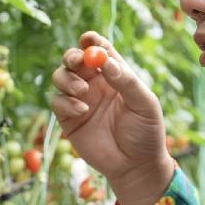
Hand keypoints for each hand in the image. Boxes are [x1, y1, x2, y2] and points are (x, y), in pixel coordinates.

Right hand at [51, 32, 174, 204]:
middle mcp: (94, 83)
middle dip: (72, 56)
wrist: (136, 166)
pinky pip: (57, 102)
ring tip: (82, 91)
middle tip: (77, 62)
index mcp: (114, 74)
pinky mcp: (69, 119)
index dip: (92, 41)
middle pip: (74, 60)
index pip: (99, 51)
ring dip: (67, 79)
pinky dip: (66, 102)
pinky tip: (82, 110)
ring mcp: (80, 100)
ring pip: (61, 77)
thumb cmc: (147, 131)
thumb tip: (107, 62)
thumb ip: (127, 81)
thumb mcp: (144, 103)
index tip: (88, 39)